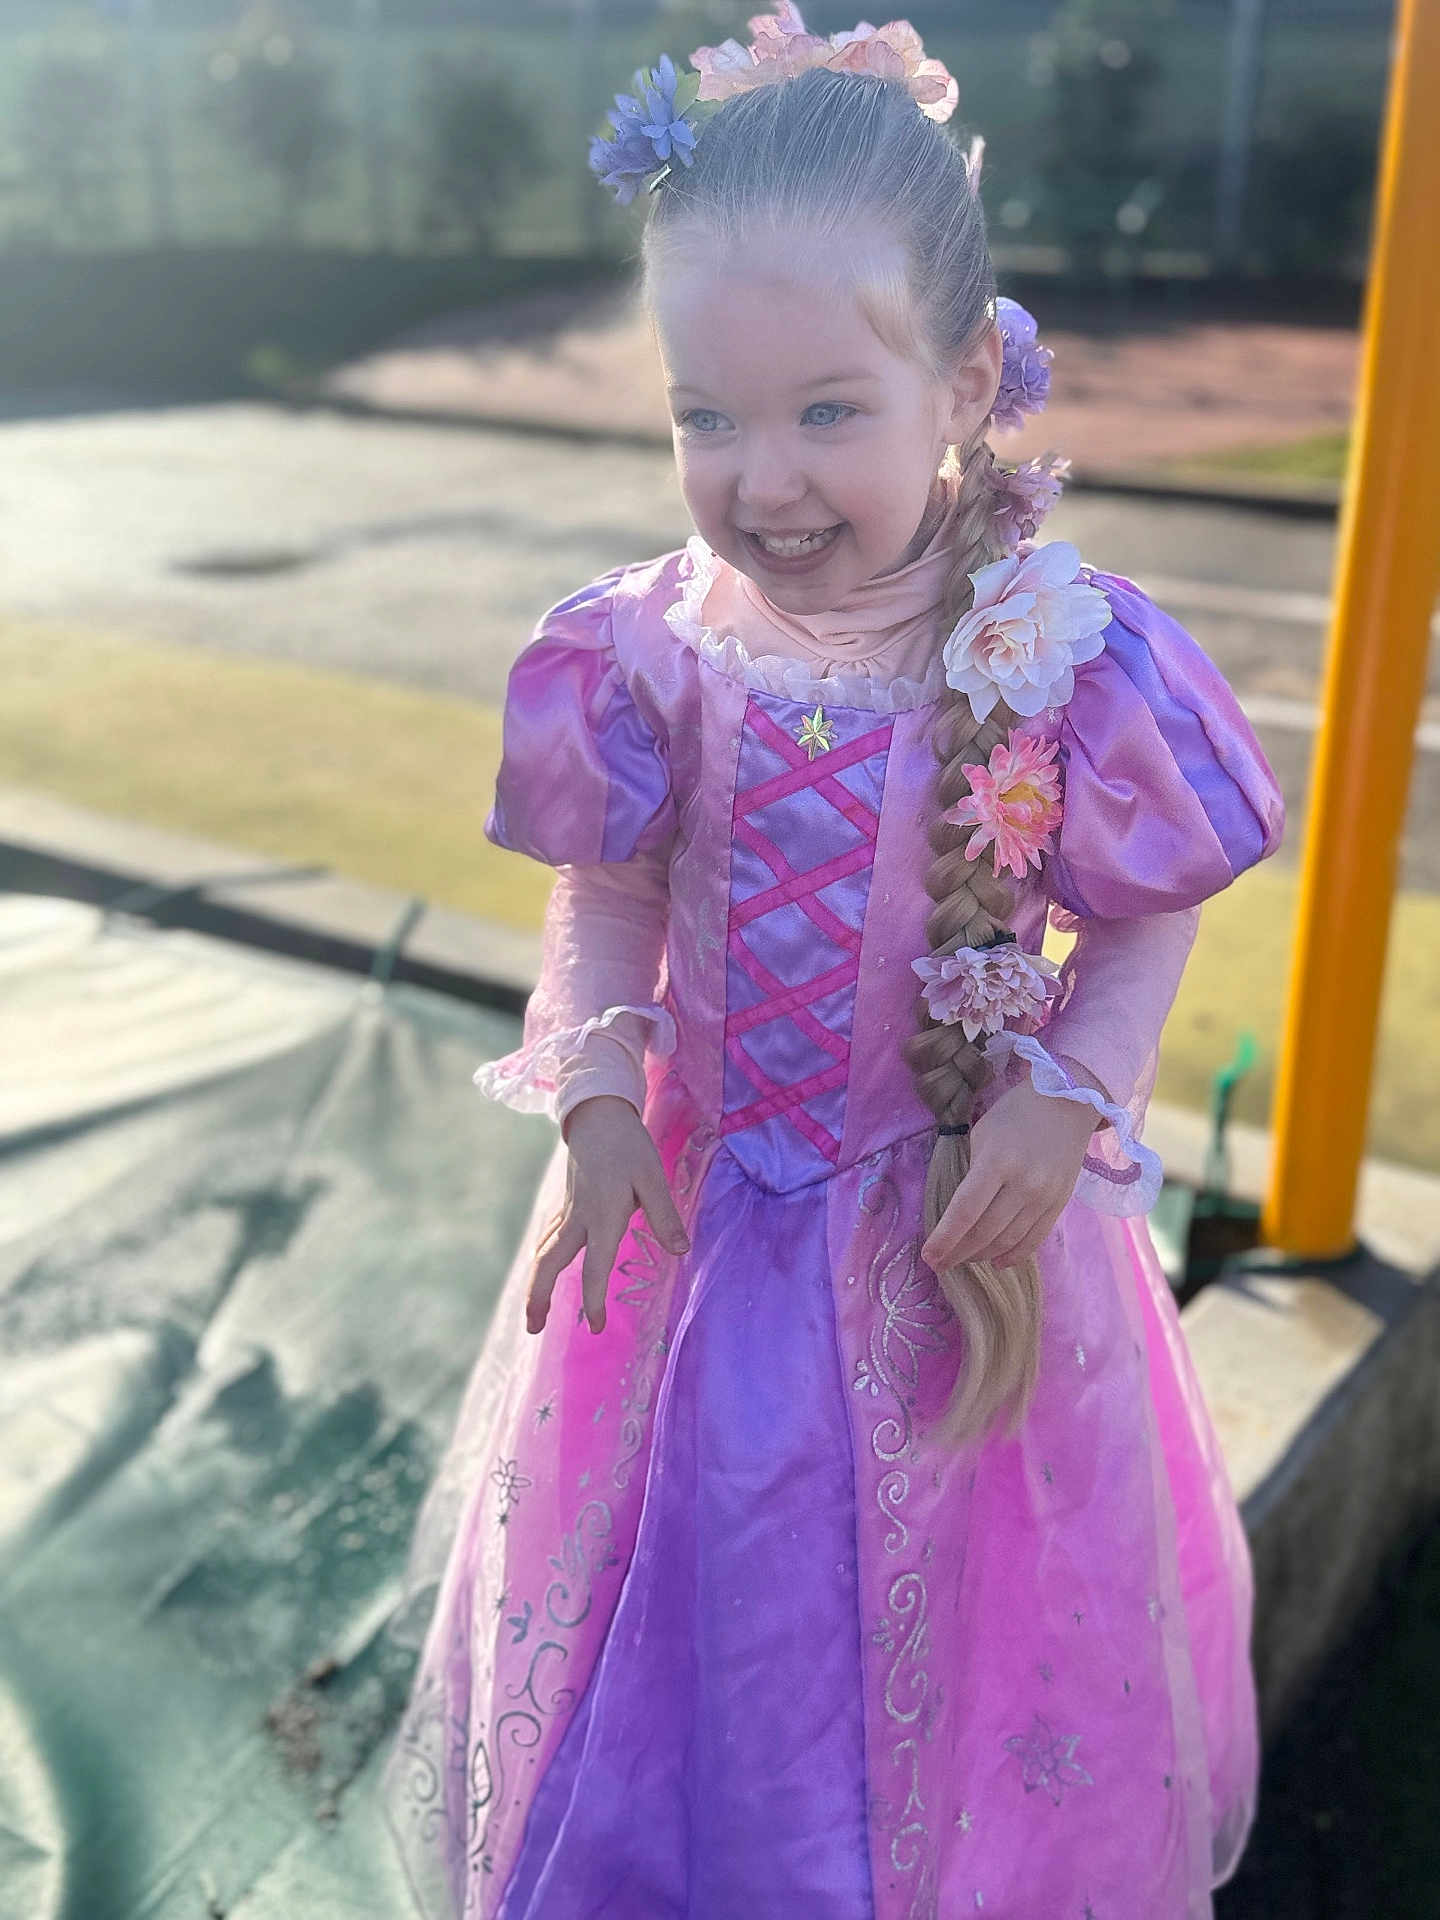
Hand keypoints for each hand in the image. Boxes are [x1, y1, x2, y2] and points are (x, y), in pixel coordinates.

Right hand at [527, 1095, 689, 1336]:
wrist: (597, 1114)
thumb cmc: (629, 1145)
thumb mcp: (653, 1177)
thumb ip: (664, 1216)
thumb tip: (680, 1251)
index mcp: (602, 1216)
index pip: (594, 1266)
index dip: (594, 1298)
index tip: (594, 1326)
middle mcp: (579, 1218)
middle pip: (550, 1262)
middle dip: (540, 1296)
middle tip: (533, 1329)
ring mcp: (569, 1211)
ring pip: (544, 1252)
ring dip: (536, 1284)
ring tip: (533, 1315)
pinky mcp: (567, 1204)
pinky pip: (548, 1238)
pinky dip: (542, 1261)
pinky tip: (543, 1271)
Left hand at [920, 1079, 1097, 1271]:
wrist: (1067, 1103)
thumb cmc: (1015, 1113)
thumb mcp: (982, 1135)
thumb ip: (972, 1175)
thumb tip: (961, 1213)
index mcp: (996, 1162)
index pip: (965, 1211)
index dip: (945, 1238)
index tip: (929, 1256)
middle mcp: (1023, 1184)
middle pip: (985, 1231)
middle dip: (958, 1252)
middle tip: (941, 1264)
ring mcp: (1044, 1197)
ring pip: (1008, 1240)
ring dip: (982, 1255)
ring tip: (964, 1259)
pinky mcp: (1060, 1204)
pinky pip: (1034, 1239)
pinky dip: (1014, 1255)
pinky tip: (996, 1261)